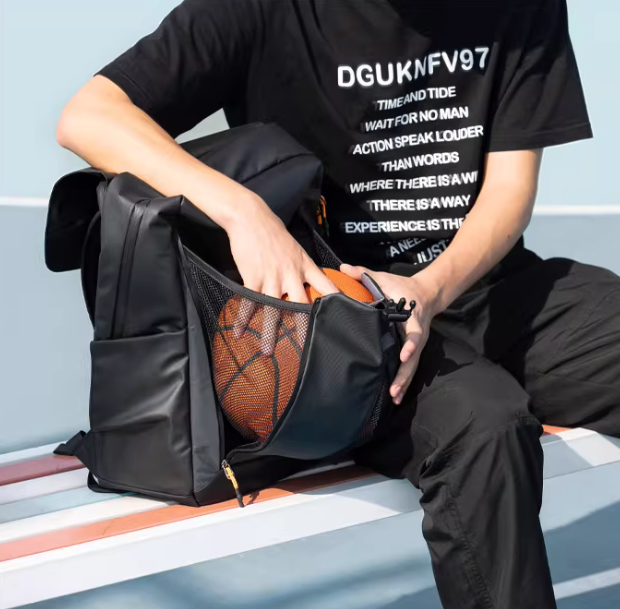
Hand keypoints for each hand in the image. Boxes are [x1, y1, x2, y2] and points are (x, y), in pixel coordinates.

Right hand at [226, 195, 337, 353]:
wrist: (251, 218)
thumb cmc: (273, 233)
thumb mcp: (296, 249)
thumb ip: (303, 269)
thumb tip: (309, 285)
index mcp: (305, 266)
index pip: (326, 286)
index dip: (336, 303)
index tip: (343, 319)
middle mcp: (291, 275)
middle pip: (301, 306)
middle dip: (303, 329)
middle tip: (307, 348)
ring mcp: (272, 278)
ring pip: (273, 310)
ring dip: (269, 333)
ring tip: (268, 351)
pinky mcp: (253, 278)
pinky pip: (248, 303)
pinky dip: (242, 319)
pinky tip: (238, 332)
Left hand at [340, 263, 437, 404]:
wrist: (426, 293)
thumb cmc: (402, 286)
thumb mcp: (384, 278)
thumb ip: (363, 273)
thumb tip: (343, 266)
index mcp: (411, 318)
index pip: (414, 334)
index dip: (410, 345)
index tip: (404, 354)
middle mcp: (417, 335)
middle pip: (413, 359)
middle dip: (404, 375)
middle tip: (393, 390)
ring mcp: (416, 345)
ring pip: (411, 367)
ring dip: (403, 383)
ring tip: (394, 398)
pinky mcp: (412, 350)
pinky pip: (408, 367)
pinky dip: (403, 382)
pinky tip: (394, 396)